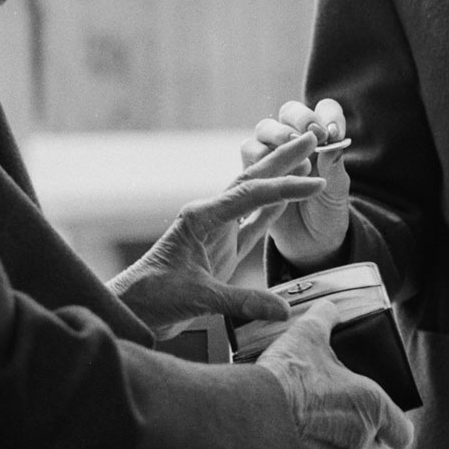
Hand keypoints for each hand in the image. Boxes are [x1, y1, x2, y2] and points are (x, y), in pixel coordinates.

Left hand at [108, 140, 324, 331]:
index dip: (285, 188)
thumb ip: (242, 301)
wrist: (132, 310)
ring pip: (254, 199)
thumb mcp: (198, 299)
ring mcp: (217, 232)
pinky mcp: (221, 250)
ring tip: (305, 159)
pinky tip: (286, 200)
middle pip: (252, 181)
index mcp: (200, 217)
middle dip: (282, 159)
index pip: (250, 195)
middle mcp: (209, 217)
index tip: (316, 182)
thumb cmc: (154, 297)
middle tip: (310, 138)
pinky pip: (252, 225)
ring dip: (279, 180)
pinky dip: (271, 211)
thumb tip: (282, 310)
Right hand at [243, 98, 352, 267]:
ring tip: (293, 156)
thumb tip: (334, 140)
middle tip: (312, 134)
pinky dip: (262, 158)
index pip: (324, 109)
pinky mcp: (252, 170)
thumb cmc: (327, 212)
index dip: (328, 115)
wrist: (310, 244)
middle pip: (289, 111)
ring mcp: (271, 153)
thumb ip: (334, 166)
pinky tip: (277, 175)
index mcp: (321, 136)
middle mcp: (295, 139)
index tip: (334, 133)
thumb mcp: (337, 191)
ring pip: (265, 128)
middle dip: (300, 118)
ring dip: (278, 136)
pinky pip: (248, 152)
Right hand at [255, 301, 413, 448]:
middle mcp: (356, 439)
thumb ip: (325, 319)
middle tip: (340, 402)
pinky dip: (306, 445)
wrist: (253, 413)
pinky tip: (289, 423)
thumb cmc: (290, 374)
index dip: (395, 424)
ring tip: (309, 410)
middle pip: (371, 442)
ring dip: (331, 435)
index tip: (384, 414)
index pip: (402, 434)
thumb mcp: (309, 334)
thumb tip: (327, 308)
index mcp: (371, 408)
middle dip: (359, 426)